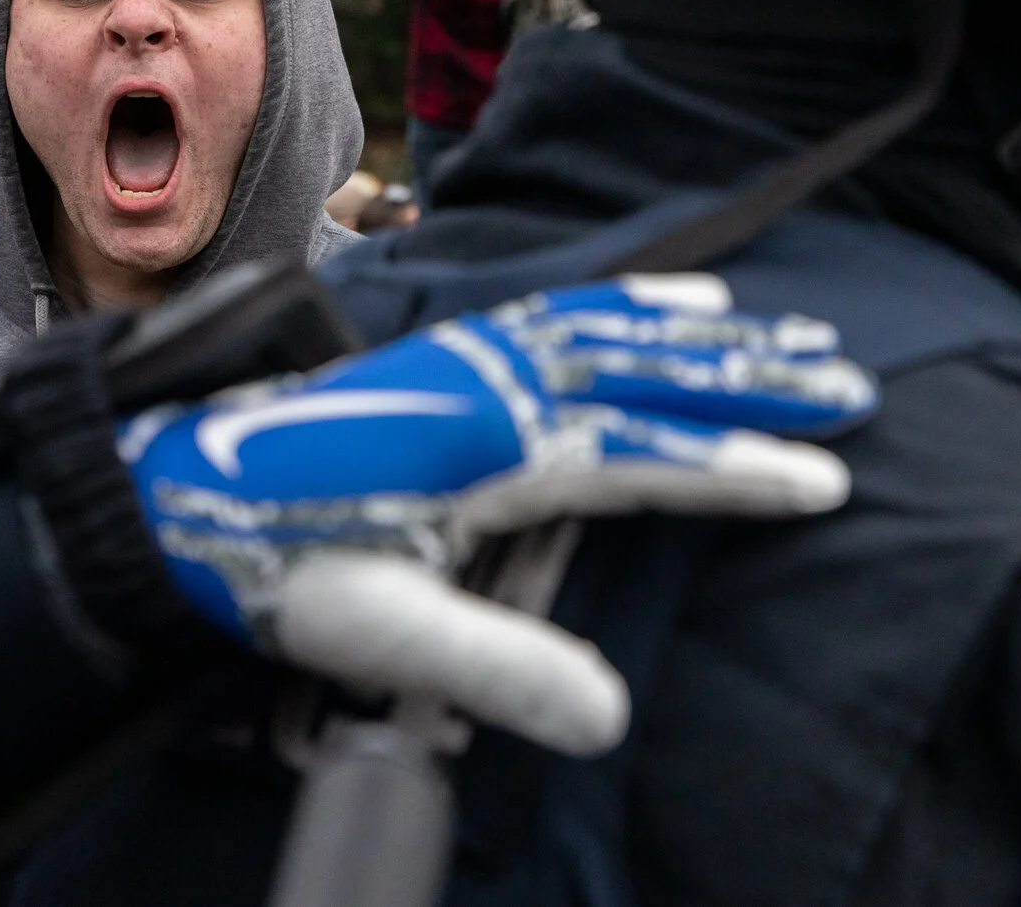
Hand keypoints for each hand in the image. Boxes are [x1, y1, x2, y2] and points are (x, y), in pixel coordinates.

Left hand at [122, 273, 874, 755]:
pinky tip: (665, 302)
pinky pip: (554, 311)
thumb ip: (493, 669)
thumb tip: (608, 720)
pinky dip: (626, 300)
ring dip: (700, 331)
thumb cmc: (274, 568)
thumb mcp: (378, 636)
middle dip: (746, 376)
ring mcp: (461, 358)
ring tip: (787, 332)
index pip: (634, 450)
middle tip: (849, 383)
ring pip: (604, 329)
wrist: (171, 492)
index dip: (732, 465)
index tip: (823, 476)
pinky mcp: (443, 355)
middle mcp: (480, 384)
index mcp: (477, 448)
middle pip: (638, 366)